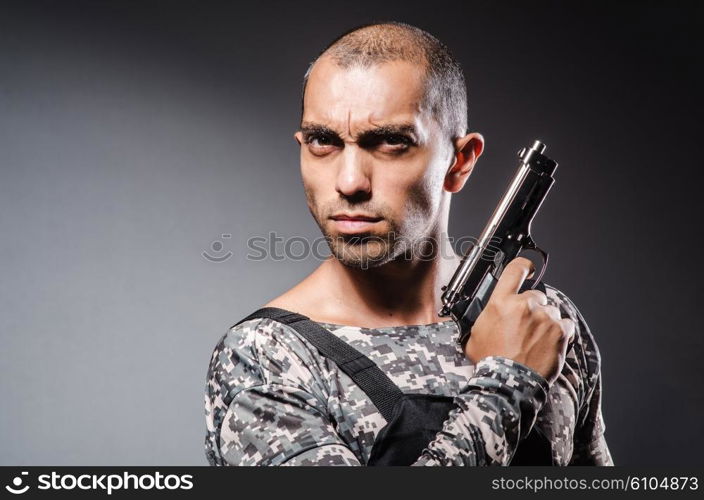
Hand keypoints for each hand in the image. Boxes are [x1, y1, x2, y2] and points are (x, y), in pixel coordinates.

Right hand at [464, 257, 574, 383]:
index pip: (515, 271)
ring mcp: (544, 318)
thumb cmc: (490, 361)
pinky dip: (560, 332)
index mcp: (500, 303)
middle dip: (533, 308)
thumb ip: (485, 317)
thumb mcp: (475, 334)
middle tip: (525, 327)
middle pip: (536, 295)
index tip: (528, 268)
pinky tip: (548, 344)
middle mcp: (524, 305)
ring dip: (545, 322)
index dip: (524, 266)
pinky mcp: (559, 331)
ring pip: (550, 311)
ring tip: (535, 341)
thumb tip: (487, 313)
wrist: (509, 382)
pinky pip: (565, 324)